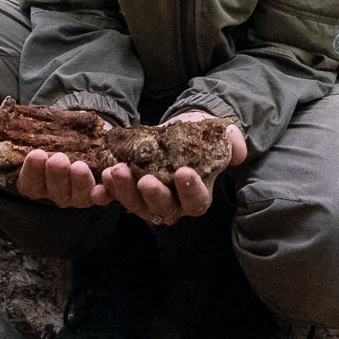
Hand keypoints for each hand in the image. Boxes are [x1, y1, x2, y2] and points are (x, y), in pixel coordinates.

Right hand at [0, 115, 107, 208]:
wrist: (80, 129)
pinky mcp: (101, 187)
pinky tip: (108, 177)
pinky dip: (106, 190)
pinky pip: (104, 196)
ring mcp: (79, 192)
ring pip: (79, 196)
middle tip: (58, 157)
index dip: (32, 172)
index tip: (35, 154)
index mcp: (34, 181)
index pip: (29, 184)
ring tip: (80, 164)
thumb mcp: (21, 128)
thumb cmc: (46, 134)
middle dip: (55, 176)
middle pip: (55, 192)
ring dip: (79, 182)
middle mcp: (56, 191)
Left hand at [100, 110, 246, 226]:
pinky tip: (101, 180)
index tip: (184, 172)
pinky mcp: (130, 192)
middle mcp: (173, 205)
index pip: (196, 200)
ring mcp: (149, 201)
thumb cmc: (203, 137)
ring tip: (116, 171)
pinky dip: (108, 191)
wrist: (180, 131)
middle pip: (163, 208)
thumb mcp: (221, 134)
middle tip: (144, 179)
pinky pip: (117, 196)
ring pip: (137, 205)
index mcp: (197, 195)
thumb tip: (237, 150)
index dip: (191, 190)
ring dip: (125, 191)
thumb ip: (232, 141)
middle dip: (152, 195)